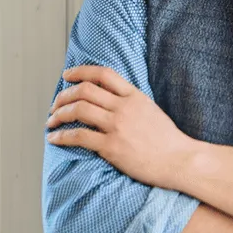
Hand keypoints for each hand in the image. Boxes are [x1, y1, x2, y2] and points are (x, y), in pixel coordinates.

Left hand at [46, 65, 195, 188]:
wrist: (180, 160)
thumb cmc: (168, 140)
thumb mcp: (152, 110)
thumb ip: (131, 102)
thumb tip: (110, 99)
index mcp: (135, 96)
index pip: (103, 74)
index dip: (80, 72)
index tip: (67, 76)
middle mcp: (124, 108)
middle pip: (84, 91)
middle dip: (63, 96)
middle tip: (55, 105)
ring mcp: (117, 126)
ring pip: (78, 110)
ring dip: (59, 114)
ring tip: (52, 121)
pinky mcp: (111, 147)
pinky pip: (78, 136)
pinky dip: (61, 136)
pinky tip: (54, 139)